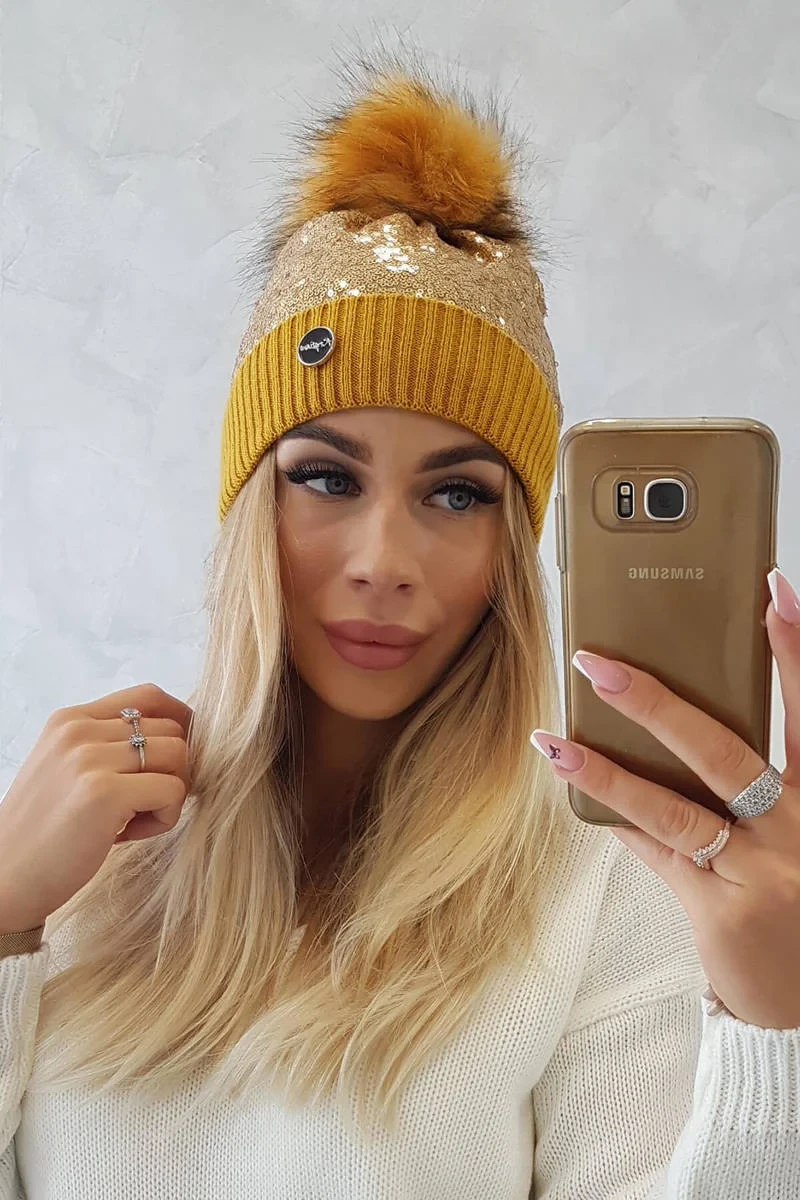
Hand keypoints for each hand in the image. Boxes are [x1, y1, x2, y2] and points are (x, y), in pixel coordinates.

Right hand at [0, 683, 192, 933]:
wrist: (5, 878)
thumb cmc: (44, 830)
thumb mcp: (66, 767)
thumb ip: (108, 744)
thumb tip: (177, 734)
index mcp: (70, 719)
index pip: (147, 695)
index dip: (177, 721)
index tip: (173, 757)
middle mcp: (78, 730)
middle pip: (170, 727)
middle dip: (172, 768)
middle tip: (140, 804)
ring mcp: (89, 759)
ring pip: (178, 754)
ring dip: (170, 793)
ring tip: (133, 819)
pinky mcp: (104, 793)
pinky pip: (173, 790)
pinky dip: (164, 817)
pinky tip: (127, 834)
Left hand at [531, 567, 799, 1030]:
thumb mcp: (799, 830)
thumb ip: (769, 779)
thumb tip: (685, 716)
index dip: (795, 649)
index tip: (775, 590)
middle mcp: (795, 828)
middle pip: (726, 751)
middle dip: (659, 704)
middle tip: (600, 664)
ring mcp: (757, 870)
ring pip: (673, 807)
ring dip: (608, 769)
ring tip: (555, 738)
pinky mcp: (719, 908)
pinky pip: (657, 852)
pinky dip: (618, 817)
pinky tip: (576, 786)